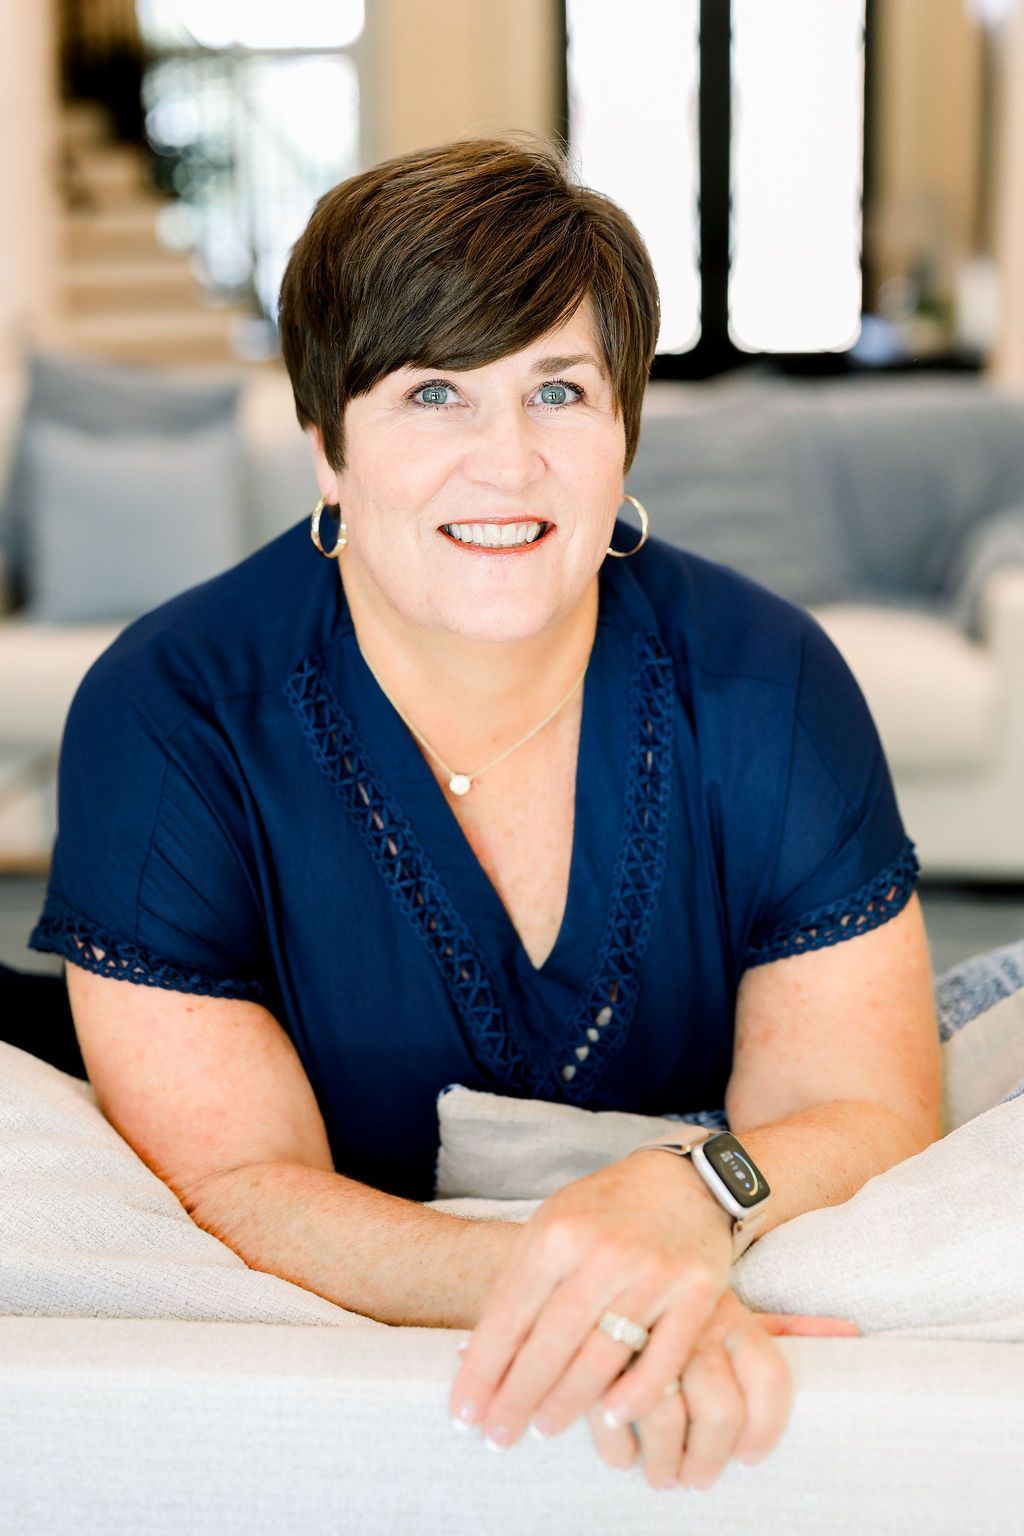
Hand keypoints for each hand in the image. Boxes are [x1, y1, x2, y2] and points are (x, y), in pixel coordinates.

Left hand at [448, 1149, 734, 1447]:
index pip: (510, 1315)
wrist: (685, 1181)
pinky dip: (635, 1395)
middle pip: (550, 1343)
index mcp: (558, 1233)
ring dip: (567, 1403)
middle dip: (517, 1397)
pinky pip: (663, 1359)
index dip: (483, 1370)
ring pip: (601, 1356)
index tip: (463, 1413)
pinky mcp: (696, 1293)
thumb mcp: (553, 1226)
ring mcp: (652, 1274)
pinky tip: (609, 1418)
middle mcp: (603, 1253)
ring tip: (542, 1430)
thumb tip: (472, 1354)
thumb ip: (519, 1283)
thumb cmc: (606, 1211)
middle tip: (496, 1438)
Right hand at [586, 1289, 858, 1489]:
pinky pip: (608, 1414)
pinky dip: (617, 1448)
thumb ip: (785, 1324)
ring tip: (661, 1474)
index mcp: (733, 1315)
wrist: (629, 1223)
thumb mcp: (736, 1301)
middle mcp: (693, 1328)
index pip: (769, 1377)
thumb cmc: (688, 1282)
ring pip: (664, 1418)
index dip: (765, 1429)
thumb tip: (849, 1333)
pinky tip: (623, 1453)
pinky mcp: (595, 1349)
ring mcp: (645, 1337)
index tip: (752, 1457)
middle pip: (718, 1411)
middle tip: (697, 1479)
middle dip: (708, 1459)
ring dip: (663, 1461)